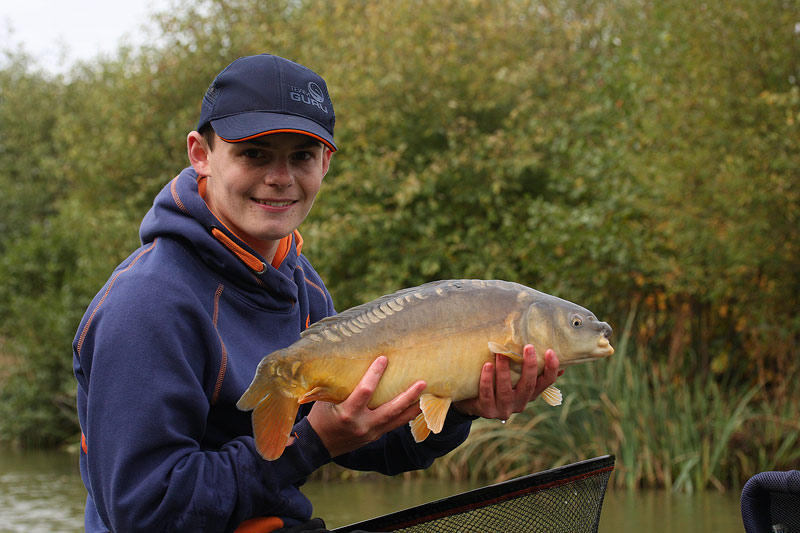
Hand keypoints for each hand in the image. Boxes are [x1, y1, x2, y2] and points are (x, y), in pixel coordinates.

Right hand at [305, 356, 425, 456]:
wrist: (317, 445)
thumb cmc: (320, 416)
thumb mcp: (325, 399)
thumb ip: (341, 385)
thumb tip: (351, 360)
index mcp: (347, 413)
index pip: (365, 391)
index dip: (375, 374)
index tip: (383, 358)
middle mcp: (362, 425)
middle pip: (391, 410)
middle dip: (408, 396)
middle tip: (422, 382)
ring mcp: (371, 433)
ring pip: (397, 420)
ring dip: (414, 408)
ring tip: (430, 395)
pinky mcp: (375, 436)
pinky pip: (394, 425)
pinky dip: (406, 415)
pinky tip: (417, 406)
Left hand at [453, 344, 561, 420]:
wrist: (473, 403)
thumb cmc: (497, 383)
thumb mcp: (515, 378)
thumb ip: (527, 367)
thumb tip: (550, 349)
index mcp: (530, 394)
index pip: (546, 382)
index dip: (551, 368)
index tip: (550, 351)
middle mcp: (520, 403)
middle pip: (528, 385)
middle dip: (530, 366)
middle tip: (528, 347)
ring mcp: (504, 409)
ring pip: (505, 389)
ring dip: (504, 370)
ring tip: (501, 354)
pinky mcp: (487, 410)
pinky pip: (487, 394)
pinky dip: (487, 379)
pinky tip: (487, 365)